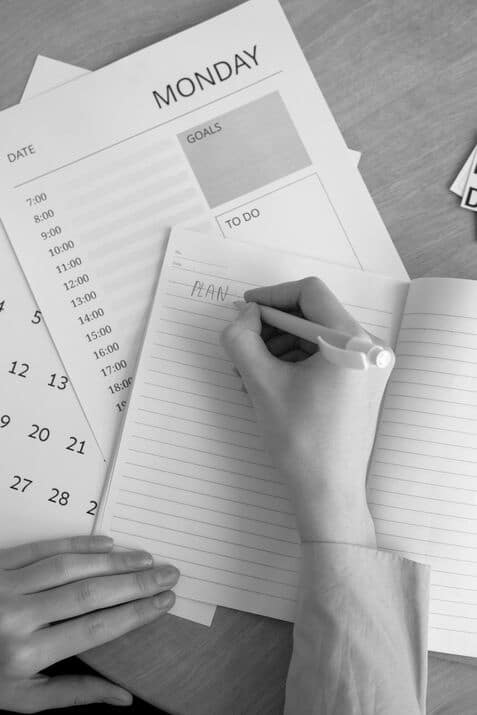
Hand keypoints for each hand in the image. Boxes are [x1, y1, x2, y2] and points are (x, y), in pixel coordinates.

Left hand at [0, 535, 178, 711]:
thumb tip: (125, 698)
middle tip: (168, 572)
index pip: (97, 628)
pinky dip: (79, 544)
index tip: (165, 600)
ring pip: (71, 566)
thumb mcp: (24, 698)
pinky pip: (45, 548)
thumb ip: (75, 693)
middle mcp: (18, 618)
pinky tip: (106, 542)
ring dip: (114, 560)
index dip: (137, 613)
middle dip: (137, 582)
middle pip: (91, 594)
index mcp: (27, 655)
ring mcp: (6, 586)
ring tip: (144, 558)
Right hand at [221, 277, 392, 545]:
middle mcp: (371, 348)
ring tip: (251, 372)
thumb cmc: (299, 440)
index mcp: (353, 343)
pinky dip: (298, 361)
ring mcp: (371, 366)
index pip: (310, 293)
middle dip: (273, 327)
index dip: (272, 295)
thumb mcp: (261, 383)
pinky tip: (271, 382)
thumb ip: (242, 338)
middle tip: (244, 345)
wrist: (328, 492)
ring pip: (318, 336)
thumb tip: (243, 315)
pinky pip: (327, 356)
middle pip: (314, 314)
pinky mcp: (365, 383)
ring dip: (282, 346)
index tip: (245, 309)